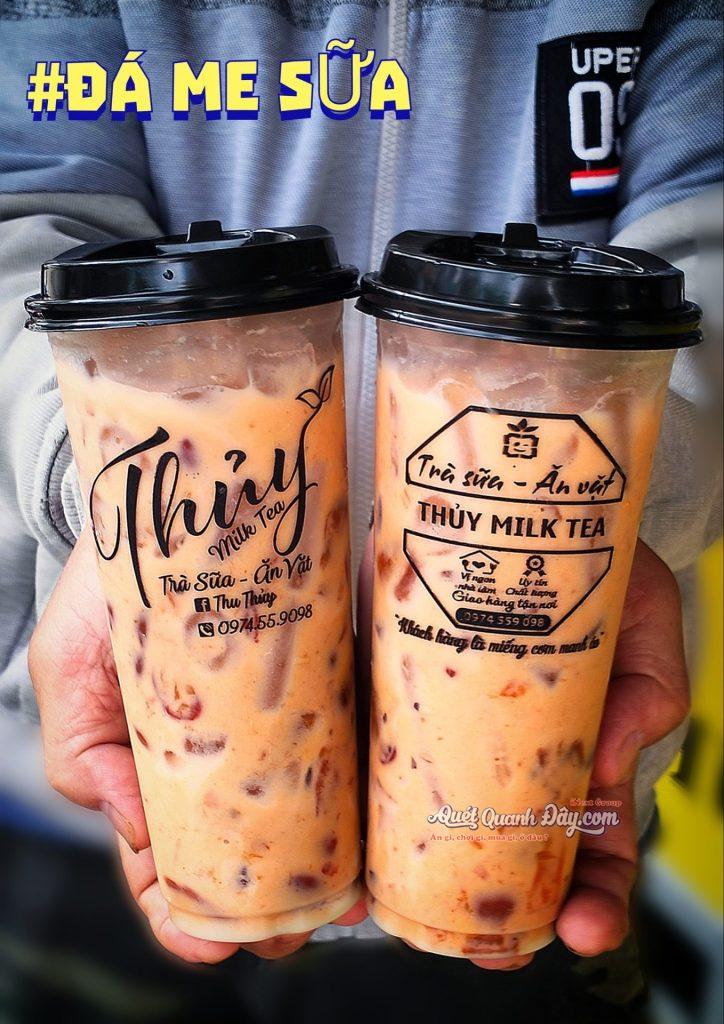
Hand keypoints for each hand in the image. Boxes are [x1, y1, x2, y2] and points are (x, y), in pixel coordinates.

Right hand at [29, 528, 365, 963]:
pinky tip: (378, 823)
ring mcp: (278, 719)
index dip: (178, 915)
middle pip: (242, 851)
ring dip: (324, 867)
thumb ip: (84, 756)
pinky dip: (364, 788)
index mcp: (150, 767)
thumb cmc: (107, 588)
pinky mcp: (324, 678)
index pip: (161, 862)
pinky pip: (349, 740)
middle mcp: (220, 753)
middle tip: (288, 932)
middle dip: (262, 908)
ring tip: (344, 901)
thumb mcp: (68, 669)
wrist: (173, 498)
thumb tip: (139, 835)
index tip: (206, 946)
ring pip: (303, 812)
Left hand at [358, 535, 688, 970]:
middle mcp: (505, 757)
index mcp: (578, 753)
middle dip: (505, 920)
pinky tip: (341, 857)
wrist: (515, 501)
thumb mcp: (646, 614)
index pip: (596, 846)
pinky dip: (351, 819)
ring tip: (400, 922)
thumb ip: (650, 685)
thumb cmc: (596, 561)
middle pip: (509, 858)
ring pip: (429, 831)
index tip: (586, 929)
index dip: (598, 897)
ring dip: (416, 889)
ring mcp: (440, 732)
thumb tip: (603, 762)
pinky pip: (365, 766)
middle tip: (491, 951)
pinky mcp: (384, 699)